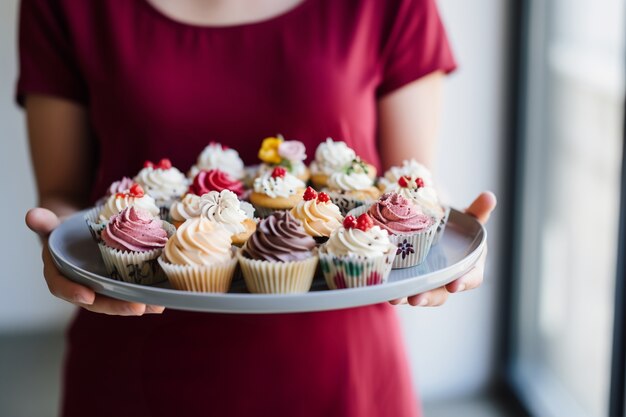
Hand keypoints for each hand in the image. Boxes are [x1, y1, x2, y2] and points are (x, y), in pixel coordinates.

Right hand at [25, 207, 164, 315]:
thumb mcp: (53, 222)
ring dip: (137, 306)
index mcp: (59, 273)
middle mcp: (80, 285)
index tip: (88, 297)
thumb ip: (43, 221)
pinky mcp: (116, 284)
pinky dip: (145, 298)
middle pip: (96, 301)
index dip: (73, 293)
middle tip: (137, 307)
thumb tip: (33, 215)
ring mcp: (100, 286)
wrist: (76, 230)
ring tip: (157, 307)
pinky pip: (129, 294)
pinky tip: (162, 300)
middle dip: (117, 306)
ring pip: (116, 301)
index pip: (61, 287)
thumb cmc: (64, 228)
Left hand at [390, 191, 496, 306]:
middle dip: (428, 297)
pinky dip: (395, 292)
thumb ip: (478, 211)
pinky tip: (385, 293)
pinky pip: (404, 290)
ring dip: (407, 297)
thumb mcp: (467, 219)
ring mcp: (429, 282)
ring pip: (421, 295)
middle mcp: (448, 278)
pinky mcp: (412, 281)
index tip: (454, 285)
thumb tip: (489, 196)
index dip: (464, 282)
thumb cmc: (456, 227)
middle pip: (441, 293)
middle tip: (416, 299)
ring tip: (395, 298)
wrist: (435, 228)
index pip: (471, 278)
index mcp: (469, 266)